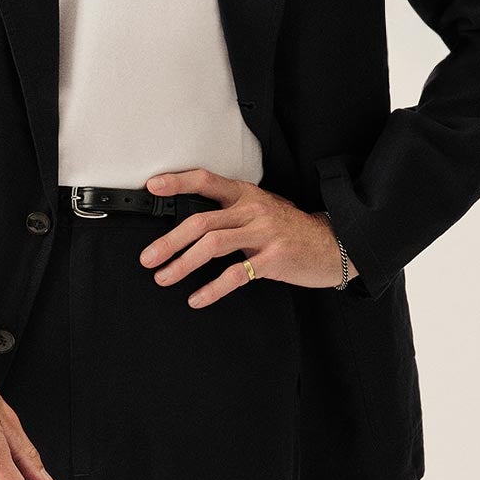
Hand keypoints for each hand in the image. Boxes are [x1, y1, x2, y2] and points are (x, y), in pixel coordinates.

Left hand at [138, 169, 345, 303]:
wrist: (331, 245)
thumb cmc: (290, 230)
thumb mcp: (262, 210)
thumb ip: (231, 213)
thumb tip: (191, 225)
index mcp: (246, 194)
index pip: (206, 180)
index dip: (178, 182)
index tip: (153, 186)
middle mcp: (253, 210)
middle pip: (201, 221)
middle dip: (169, 241)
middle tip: (148, 257)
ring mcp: (264, 233)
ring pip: (213, 245)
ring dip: (183, 264)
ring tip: (164, 277)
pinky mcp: (273, 258)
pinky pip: (235, 275)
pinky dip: (212, 289)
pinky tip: (197, 298)